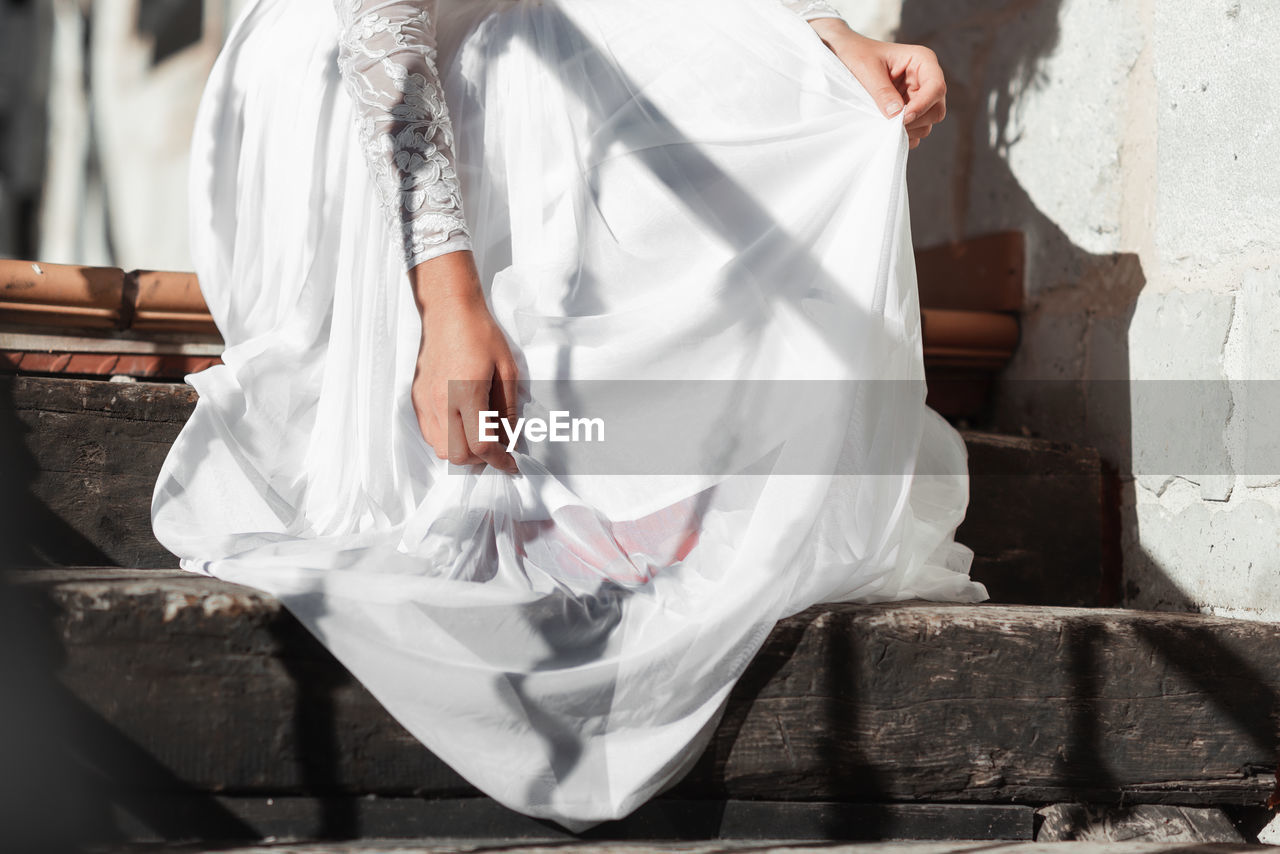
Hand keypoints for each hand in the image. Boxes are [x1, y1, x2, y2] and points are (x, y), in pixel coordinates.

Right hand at [409, 251, 519, 473]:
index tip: (512, 463)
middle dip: (481, 459)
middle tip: (497, 447)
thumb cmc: (480, 334)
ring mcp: (425, 401)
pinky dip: (447, 439)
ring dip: (462, 451)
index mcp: (467, 392)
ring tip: (479, 435)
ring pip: (441, 449)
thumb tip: (512, 439)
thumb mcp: (506, 369)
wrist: (448, 311)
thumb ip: (508, 408)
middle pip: (458, 455)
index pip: (482, 445)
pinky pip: (430, 435)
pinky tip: (461, 424)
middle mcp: (441, 401)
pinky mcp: (416, 399)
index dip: (500, 461)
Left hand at [807, 18, 945, 149]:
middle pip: (936, 109)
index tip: (902, 118)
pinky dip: (904, 135)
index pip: (936, 87)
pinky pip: (916, 130)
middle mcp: (925, 79)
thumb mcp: (866, 69)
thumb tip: (896, 115)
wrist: (844, 54)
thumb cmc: (856, 53)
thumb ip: (882, 91)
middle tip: (890, 125)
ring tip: (885, 126)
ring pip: (928, 122)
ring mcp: (918, 96)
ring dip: (909, 130)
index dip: (923, 105)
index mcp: (922, 61)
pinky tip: (886, 131)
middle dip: (916, 120)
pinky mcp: (909, 110)